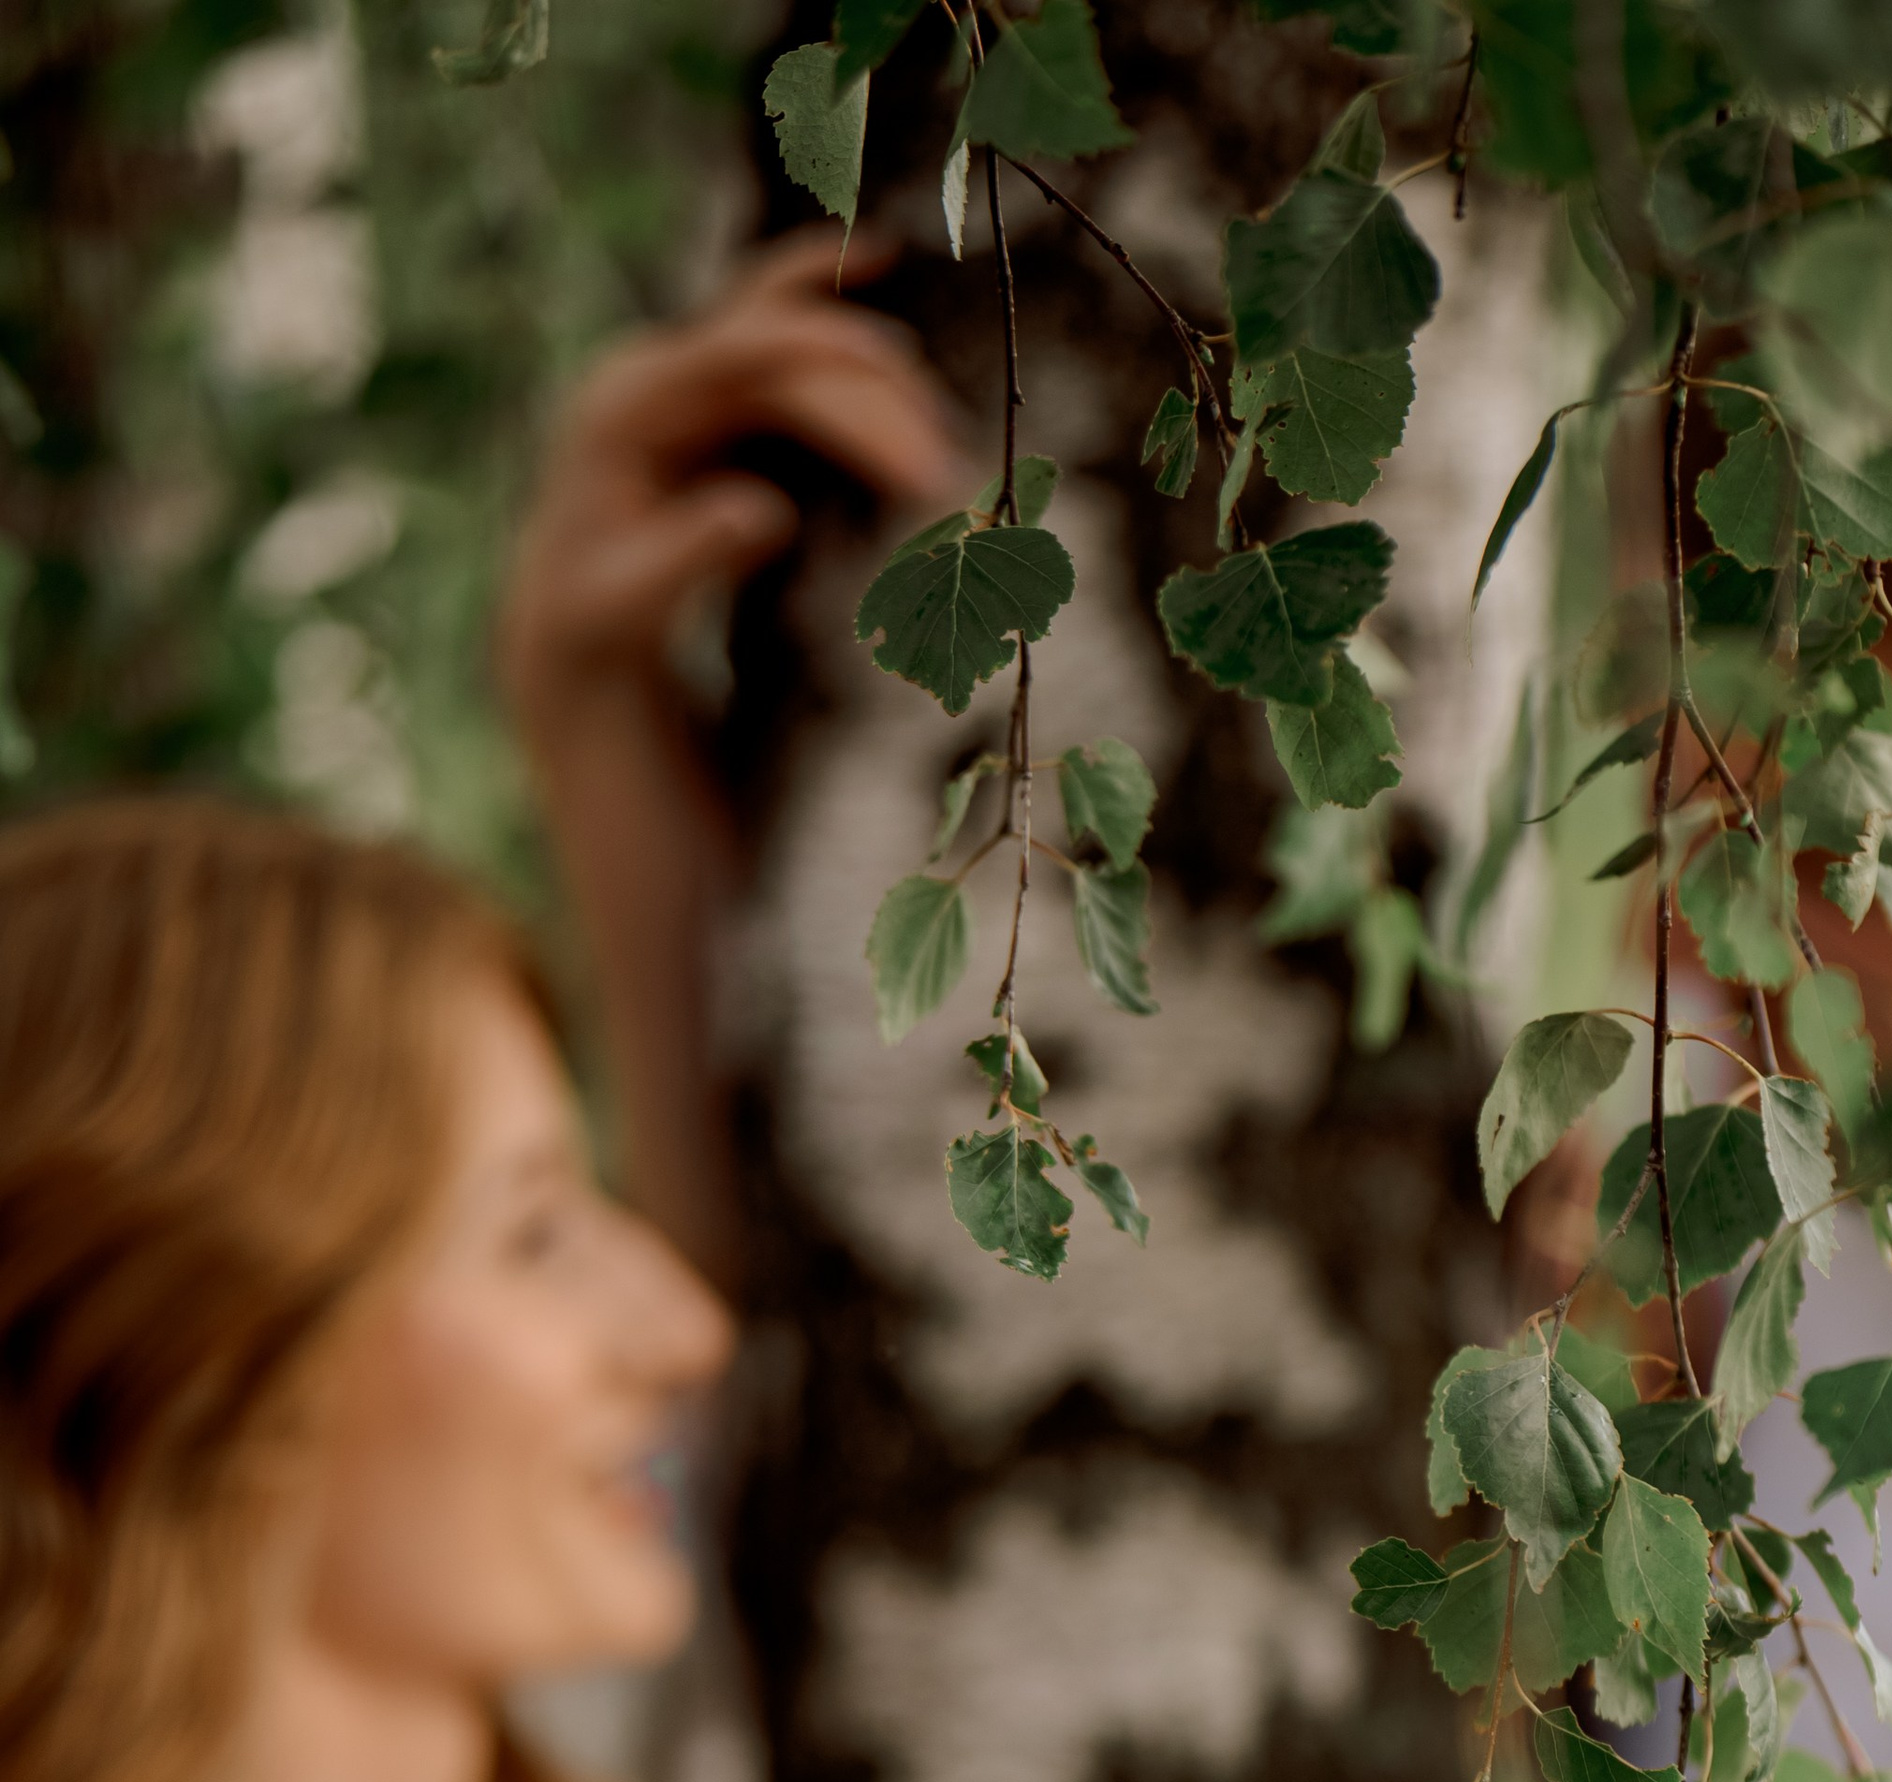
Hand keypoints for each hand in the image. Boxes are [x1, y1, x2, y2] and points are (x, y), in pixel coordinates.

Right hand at [498, 235, 967, 1274]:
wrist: (715, 1053)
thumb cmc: (808, 903)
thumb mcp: (845, 711)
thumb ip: (868, 596)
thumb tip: (976, 502)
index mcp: (648, 549)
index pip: (700, 362)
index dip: (788, 291)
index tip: (898, 254)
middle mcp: (582, 558)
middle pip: (671, 366)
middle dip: (809, 354)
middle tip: (940, 422)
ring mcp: (552, 619)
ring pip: (626, 419)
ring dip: (777, 409)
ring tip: (915, 466)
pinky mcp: (563, 700)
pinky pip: (610, 581)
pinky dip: (696, 539)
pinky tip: (781, 534)